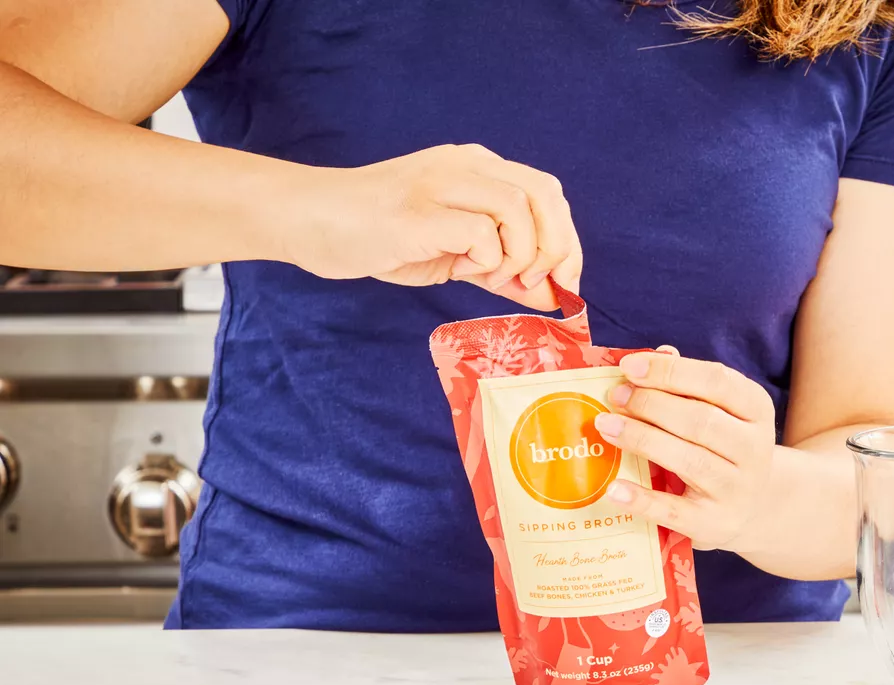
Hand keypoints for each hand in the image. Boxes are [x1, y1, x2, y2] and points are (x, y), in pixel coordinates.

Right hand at [281, 144, 581, 310]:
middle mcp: (465, 165)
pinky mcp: (418, 211)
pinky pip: (480, 232)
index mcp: (476, 167)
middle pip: (544, 194)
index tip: (567, 281)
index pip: (547, 191)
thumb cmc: (379, 236)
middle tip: (537, 284)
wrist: (309, 221)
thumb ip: (502, 270)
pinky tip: (459, 268)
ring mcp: (440, 183)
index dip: (568, 239)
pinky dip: (484, 259)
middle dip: (556, 248)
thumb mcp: (454, 256)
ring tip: (488, 275)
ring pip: (517, 208)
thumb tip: (552, 296)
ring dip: (517, 254)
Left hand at [593, 349, 777, 551]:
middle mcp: (754, 449)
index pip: (716, 381)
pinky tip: (614, 488)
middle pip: (700, 420)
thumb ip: (691, 384)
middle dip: (651, 404)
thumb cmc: (725, 448)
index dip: (670, 371)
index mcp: (757, 410)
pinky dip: (641, 499)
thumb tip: (658, 353)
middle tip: (615, 396)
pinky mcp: (713, 523)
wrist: (756, 508)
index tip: (630, 366)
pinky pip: (673, 510)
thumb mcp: (722, 412)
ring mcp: (735, 489)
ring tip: (605, 425)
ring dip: (641, 438)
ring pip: (688, 460)